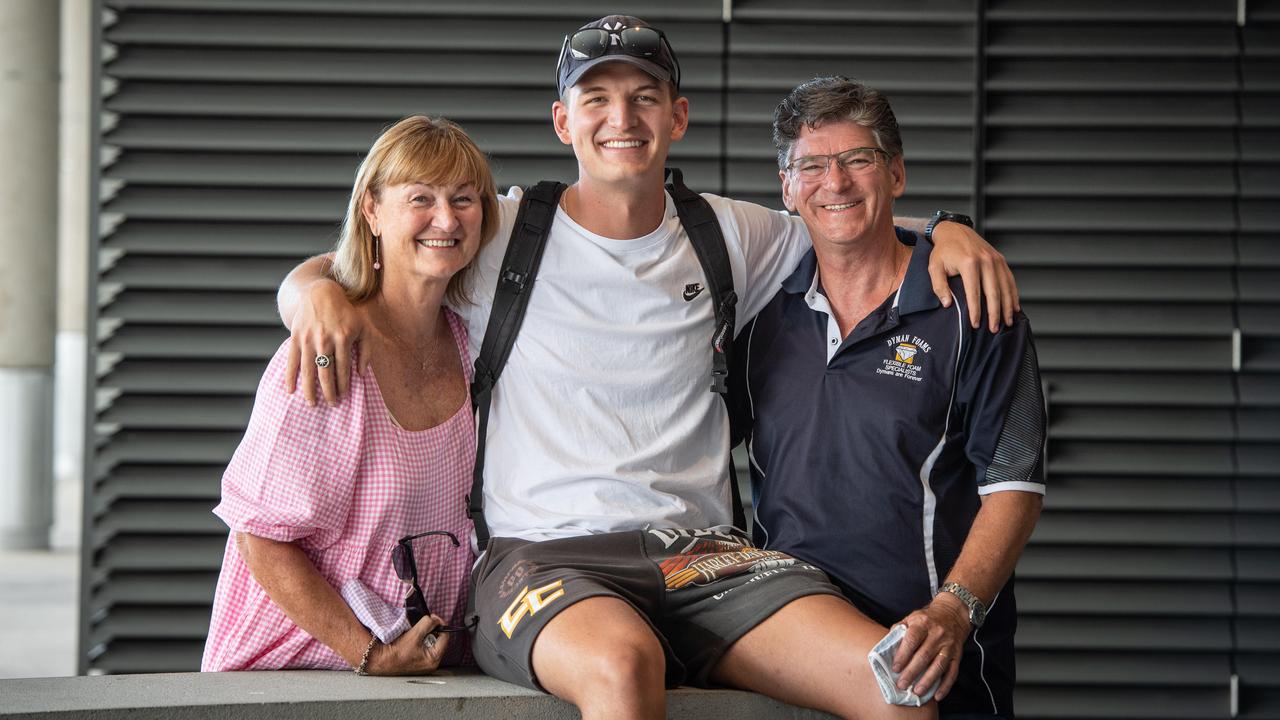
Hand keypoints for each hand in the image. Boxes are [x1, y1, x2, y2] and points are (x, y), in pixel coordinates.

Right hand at [284, 279, 366, 405]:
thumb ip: (365, 352)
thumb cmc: (346, 314)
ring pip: (308, 371)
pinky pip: (292, 361)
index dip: (343, 386)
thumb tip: (361, 375)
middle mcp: (325, 340)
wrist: (320, 293)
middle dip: (329, 393)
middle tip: (332, 405)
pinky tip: (290, 391)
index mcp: (343, 339)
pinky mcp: (296, 337)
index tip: (344, 397)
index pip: (343, 369)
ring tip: (312, 404)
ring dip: (310, 390)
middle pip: (326, 374)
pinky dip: (290, 377)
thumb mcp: (363, 329)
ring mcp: (308, 339)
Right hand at [367, 615, 451, 675]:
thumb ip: (428, 624)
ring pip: (430, 643)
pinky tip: (411, 639)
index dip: (440, 624)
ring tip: (415, 633)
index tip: (432, 618)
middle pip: (438, 639)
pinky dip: (419, 640)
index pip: (445, 636)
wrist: (380, 660)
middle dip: (431, 630)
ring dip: (424, 634)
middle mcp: (431, 663)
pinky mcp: (417, 661)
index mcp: (434, 658)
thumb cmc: (396, 653)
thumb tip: (435, 620)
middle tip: (422, 625)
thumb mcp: (415, 634)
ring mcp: (424, 663)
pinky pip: (423, 647)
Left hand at [891, 593, 970, 700]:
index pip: (912, 640)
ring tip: (917, 692)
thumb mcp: (911, 618)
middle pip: (924, 656)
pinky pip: (953, 672)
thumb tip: (886, 646)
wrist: (952, 614)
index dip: (903, 655)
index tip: (895, 668)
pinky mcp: (957, 655)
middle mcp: (937, 634)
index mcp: (923, 623)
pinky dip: (945, 686)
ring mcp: (949, 646)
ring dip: (928, 681)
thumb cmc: (926, 619)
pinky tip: (937, 695)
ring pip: (939, 666)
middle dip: (912, 672)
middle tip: (902, 685)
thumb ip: (899, 630)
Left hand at [927, 221, 1018, 331]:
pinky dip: (1014, 295)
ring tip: (1007, 323)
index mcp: (969, 263)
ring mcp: (995, 260)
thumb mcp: (934, 267)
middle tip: (994, 329)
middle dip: (994, 314)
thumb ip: (939, 286)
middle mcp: (985, 261)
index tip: (976, 325)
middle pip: (993, 293)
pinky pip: (1010, 280)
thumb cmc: (943, 251)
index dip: (975, 311)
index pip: (974, 293)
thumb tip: (947, 304)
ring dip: (1008, 307)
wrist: (955, 230)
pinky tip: (1015, 307)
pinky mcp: (1001, 259)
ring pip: (1005, 288)